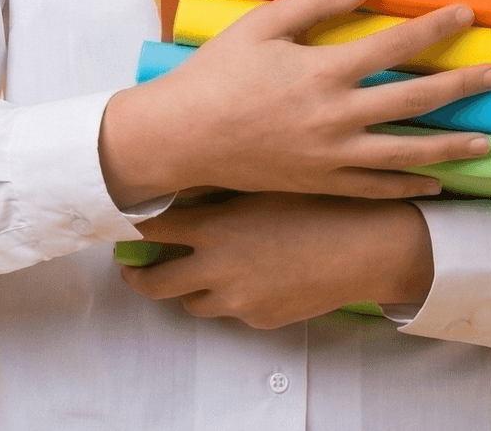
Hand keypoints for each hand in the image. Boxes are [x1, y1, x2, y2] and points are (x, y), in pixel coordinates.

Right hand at [99, 0, 490, 206]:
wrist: (182, 137)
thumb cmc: (217, 73)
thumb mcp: (261, 24)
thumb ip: (316, 1)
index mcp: (323, 72)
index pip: (395, 45)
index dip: (435, 28)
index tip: (466, 12)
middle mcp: (337, 117)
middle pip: (415, 101)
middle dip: (462, 87)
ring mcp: (331, 157)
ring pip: (407, 154)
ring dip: (451, 147)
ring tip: (487, 143)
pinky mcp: (321, 184)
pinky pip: (376, 189)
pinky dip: (409, 186)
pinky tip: (435, 182)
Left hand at [120, 191, 434, 327]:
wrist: (364, 244)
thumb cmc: (320, 200)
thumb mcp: (266, 179)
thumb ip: (225, 182)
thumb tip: (194, 172)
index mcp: (213, 229)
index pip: (152, 228)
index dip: (133, 223)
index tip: (125, 219)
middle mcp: (216, 269)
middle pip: (154, 282)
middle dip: (137, 274)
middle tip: (131, 266)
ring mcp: (237, 300)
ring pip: (191, 303)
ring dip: (186, 287)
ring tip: (188, 271)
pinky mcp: (260, 319)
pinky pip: (232, 311)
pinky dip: (230, 296)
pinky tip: (247, 274)